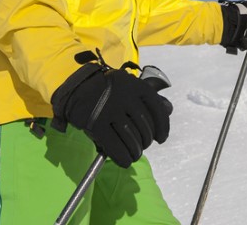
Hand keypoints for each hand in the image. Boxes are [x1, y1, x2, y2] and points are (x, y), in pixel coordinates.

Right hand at [51, 63, 172, 167]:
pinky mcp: (95, 123)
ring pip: (131, 138)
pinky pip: (114, 146)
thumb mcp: (129, 87)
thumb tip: (169, 110)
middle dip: (146, 141)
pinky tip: (125, 161)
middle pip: (144, 127)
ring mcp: (109, 109)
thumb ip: (148, 98)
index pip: (157, 109)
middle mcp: (124, 96)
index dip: (163, 127)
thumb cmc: (108, 90)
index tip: (161, 139)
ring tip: (134, 154)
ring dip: (135, 151)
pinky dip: (122, 157)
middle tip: (142, 147)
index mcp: (135, 85)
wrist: (76, 87)